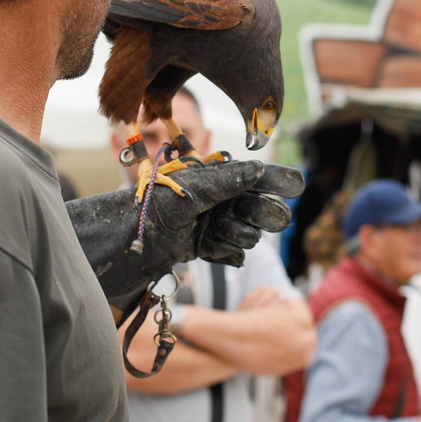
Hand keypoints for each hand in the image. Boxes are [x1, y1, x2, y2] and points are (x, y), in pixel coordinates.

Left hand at [69, 160, 296, 315]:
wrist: (123, 245)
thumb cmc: (150, 208)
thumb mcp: (190, 190)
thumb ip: (225, 181)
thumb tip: (257, 168)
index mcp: (211, 180)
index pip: (251, 178)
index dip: (274, 180)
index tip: (297, 184)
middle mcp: (213, 201)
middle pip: (254, 207)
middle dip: (260, 212)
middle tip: (274, 218)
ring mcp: (208, 225)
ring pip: (244, 233)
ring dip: (236, 235)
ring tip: (217, 234)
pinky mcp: (201, 248)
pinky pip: (229, 253)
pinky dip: (225, 253)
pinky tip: (217, 251)